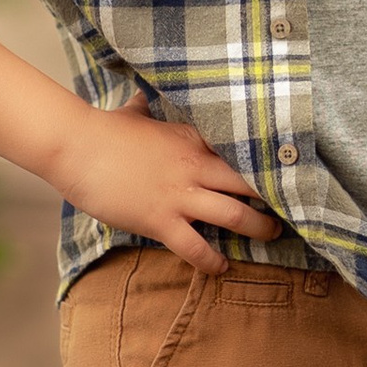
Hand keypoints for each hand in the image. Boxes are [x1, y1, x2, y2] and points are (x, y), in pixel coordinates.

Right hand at [47, 101, 283, 271]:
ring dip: (257, 228)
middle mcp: (194, 166)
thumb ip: (144, 108)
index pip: (241, 151)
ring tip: (271, 236)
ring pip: (234, 216)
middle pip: (249, 184)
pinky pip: (196, 247)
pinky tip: (221, 268)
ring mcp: (179, 195)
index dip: (265, 165)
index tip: (285, 173)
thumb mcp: (132, 115)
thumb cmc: (102, 130)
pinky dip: (212, 261)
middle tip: (290, 210)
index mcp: (192, 139)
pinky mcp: (160, 220)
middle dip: (274, 199)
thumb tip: (139, 98)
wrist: (75, 145)